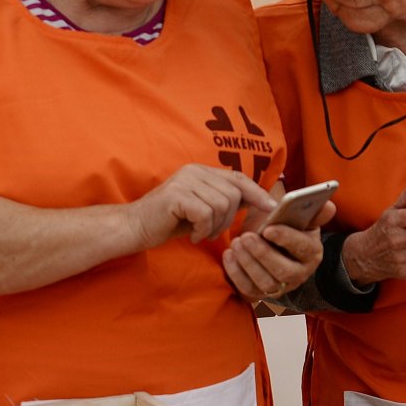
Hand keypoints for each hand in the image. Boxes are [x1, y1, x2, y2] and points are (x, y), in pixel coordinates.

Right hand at [128, 165, 275, 248]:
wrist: (135, 227)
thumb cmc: (169, 221)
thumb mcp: (202, 209)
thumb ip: (224, 201)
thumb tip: (257, 200)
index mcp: (201, 171)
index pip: (237, 177)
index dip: (256, 192)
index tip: (270, 207)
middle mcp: (194, 171)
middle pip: (233, 194)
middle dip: (229, 219)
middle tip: (211, 232)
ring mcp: (185, 181)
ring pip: (222, 205)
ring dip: (215, 227)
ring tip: (200, 233)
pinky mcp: (176, 195)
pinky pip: (206, 214)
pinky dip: (202, 230)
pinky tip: (192, 235)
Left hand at [224, 209, 327, 301]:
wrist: (274, 247)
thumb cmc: (287, 229)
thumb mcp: (301, 218)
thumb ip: (314, 211)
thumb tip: (329, 205)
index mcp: (312, 252)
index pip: (302, 248)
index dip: (286, 238)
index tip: (268, 229)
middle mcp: (300, 273)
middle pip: (283, 270)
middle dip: (263, 254)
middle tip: (245, 236)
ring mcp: (280, 286)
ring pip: (265, 282)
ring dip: (248, 263)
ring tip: (236, 243)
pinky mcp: (261, 293)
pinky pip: (248, 289)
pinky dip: (236, 273)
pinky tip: (229, 255)